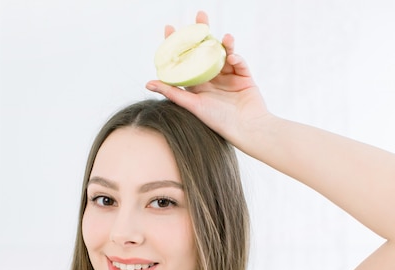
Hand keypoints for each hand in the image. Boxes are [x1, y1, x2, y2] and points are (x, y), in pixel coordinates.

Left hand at [146, 11, 271, 151]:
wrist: (246, 129)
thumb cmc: (218, 121)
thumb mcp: (192, 105)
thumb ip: (172, 93)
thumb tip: (148, 83)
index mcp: (197, 85)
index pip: (185, 61)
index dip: (178, 44)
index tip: (170, 28)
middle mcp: (212, 79)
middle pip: (205, 51)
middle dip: (203, 32)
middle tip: (200, 15)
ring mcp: (229, 77)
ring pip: (224, 53)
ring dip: (224, 43)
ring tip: (225, 38)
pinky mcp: (244, 77)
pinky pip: (239, 62)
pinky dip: (236, 57)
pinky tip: (233, 57)